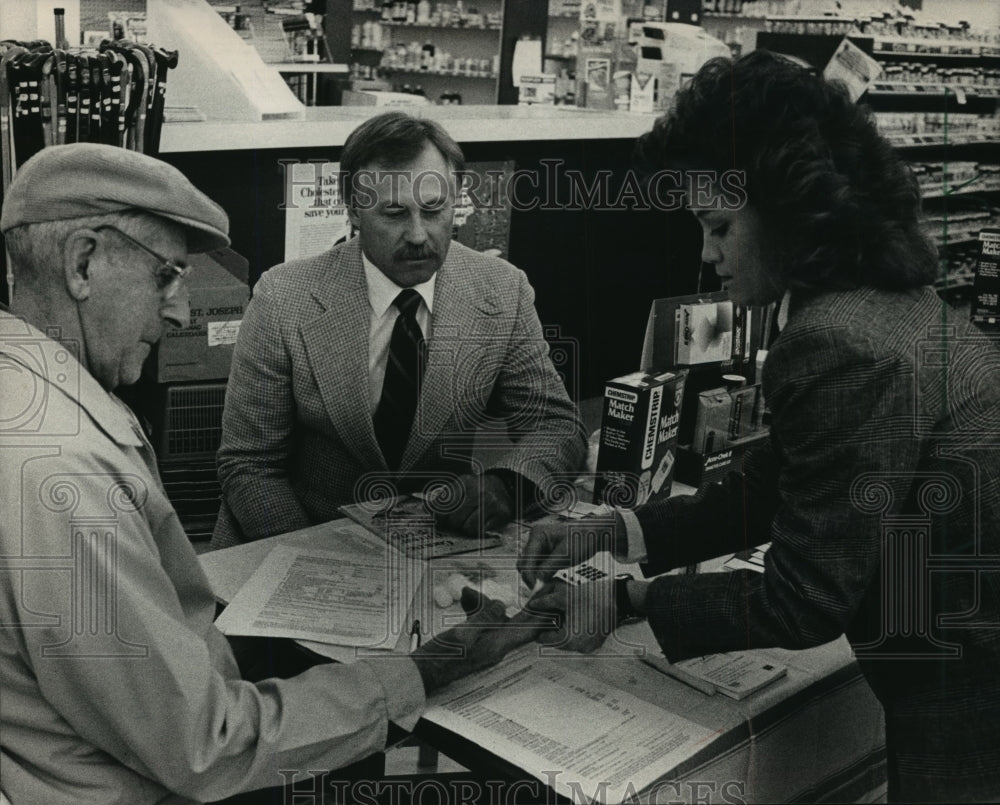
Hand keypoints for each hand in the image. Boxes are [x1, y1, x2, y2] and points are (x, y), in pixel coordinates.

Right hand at [410, 588, 551, 693]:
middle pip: (512, 623)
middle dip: (514, 606)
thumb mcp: (463, 633)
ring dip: (485, 605)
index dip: (539, 615)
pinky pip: (481, 624)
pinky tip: (465, 601)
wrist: (421, 674)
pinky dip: (475, 612)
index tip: (549, 601)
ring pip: (494, 621)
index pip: (526, 630)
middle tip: (527, 591)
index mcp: (496, 646)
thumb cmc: (440, 657)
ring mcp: (483, 647)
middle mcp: (494, 648)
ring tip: (468, 594)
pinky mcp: (472, 645)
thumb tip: (501, 605)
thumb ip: (484, 618)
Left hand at [434, 473, 512, 536]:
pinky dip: (479, 530)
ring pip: (469, 527)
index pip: (444, 504)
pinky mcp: (501, 512)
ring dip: (467, 528)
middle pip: (455, 519)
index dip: (439, 515)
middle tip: (457, 520)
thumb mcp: (460, 487)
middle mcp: (478, 490)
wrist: (503, 486)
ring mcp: (490, 502)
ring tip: (470, 520)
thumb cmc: (477, 489)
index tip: (439, 519)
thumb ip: (443, 497)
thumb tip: (427, 508)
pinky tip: (480, 521)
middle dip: (454, 523)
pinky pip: (482, 531)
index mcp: (464, 482)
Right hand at [517, 514, 624, 589]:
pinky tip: (547, 580)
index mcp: (537, 534)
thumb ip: (548, 569)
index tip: (537, 590)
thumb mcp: (566, 556)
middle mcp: (534, 537)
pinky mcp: (543, 550)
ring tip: (545, 586)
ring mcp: (538, 544)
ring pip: (529, 564)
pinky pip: (537, 564)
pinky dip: (540, 573)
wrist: (594, 533)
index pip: (526, 560)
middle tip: (540, 590)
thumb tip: (536, 583)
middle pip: (524, 562)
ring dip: (535, 576)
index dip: (530, 576)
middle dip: (530, 577)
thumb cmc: (582, 540)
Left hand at [526, 579, 616, 653]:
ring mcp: (589, 647)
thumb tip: (532, 604)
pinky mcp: (596, 642)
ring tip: (561, 613)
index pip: (544, 639)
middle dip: (551, 627)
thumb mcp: (564, 597)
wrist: (619, 598)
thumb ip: (545, 602)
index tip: (538, 617)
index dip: (540, 626)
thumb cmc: (593, 597)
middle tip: (548, 613)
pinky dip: (573, 630)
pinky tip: (573, 616)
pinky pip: (578, 639)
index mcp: (569, 639)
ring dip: (562, 629)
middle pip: (556, 641)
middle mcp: (579, 648)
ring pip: (567, 640)